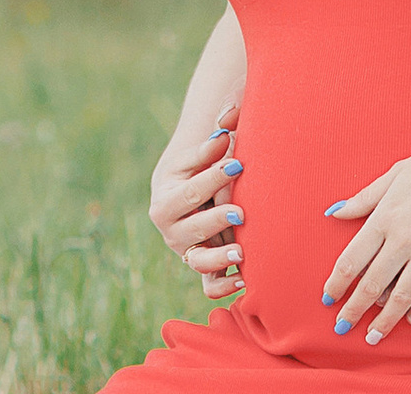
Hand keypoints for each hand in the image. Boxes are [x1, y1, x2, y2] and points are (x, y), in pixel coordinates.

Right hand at [149, 100, 245, 300]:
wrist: (191, 192)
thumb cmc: (199, 168)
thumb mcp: (199, 155)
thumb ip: (212, 142)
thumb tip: (226, 125)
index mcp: (165, 199)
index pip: (190, 191)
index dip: (212, 178)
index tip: (237, 165)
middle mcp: (172, 230)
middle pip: (192, 229)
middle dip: (215, 220)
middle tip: (240, 212)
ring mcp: (187, 251)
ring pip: (198, 262)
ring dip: (219, 259)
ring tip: (241, 252)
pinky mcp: (203, 267)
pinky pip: (209, 286)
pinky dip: (224, 286)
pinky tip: (245, 279)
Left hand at [320, 108, 410, 348]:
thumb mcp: (397, 173)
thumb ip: (365, 197)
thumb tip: (334, 211)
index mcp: (385, 215)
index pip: (352, 258)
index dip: (336, 283)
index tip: (327, 298)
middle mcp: (404, 238)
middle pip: (372, 284)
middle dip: (353, 309)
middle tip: (341, 327)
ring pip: (402, 297)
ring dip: (385, 322)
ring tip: (373, 338)